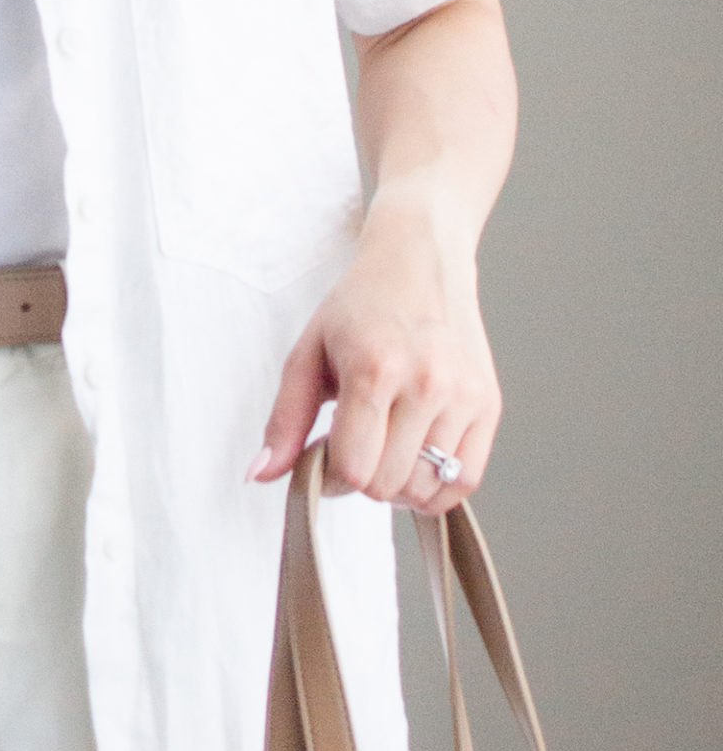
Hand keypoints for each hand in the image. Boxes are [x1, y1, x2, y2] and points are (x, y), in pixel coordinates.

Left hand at [247, 201, 500, 514]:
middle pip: (388, 485)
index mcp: (375, 370)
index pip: (354, 469)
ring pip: (427, 490)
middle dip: (361, 481)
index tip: (325, 455)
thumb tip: (261, 475)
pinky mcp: (488, 403)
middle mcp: (427, 384)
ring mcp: (464, 395)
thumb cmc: (360, 306)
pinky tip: (415, 462)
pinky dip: (436, 488)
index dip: (331, 477)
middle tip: (354, 449)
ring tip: (384, 451)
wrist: (421, 259)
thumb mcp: (307, 353)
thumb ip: (284, 419)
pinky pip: (466, 480)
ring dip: (397, 486)